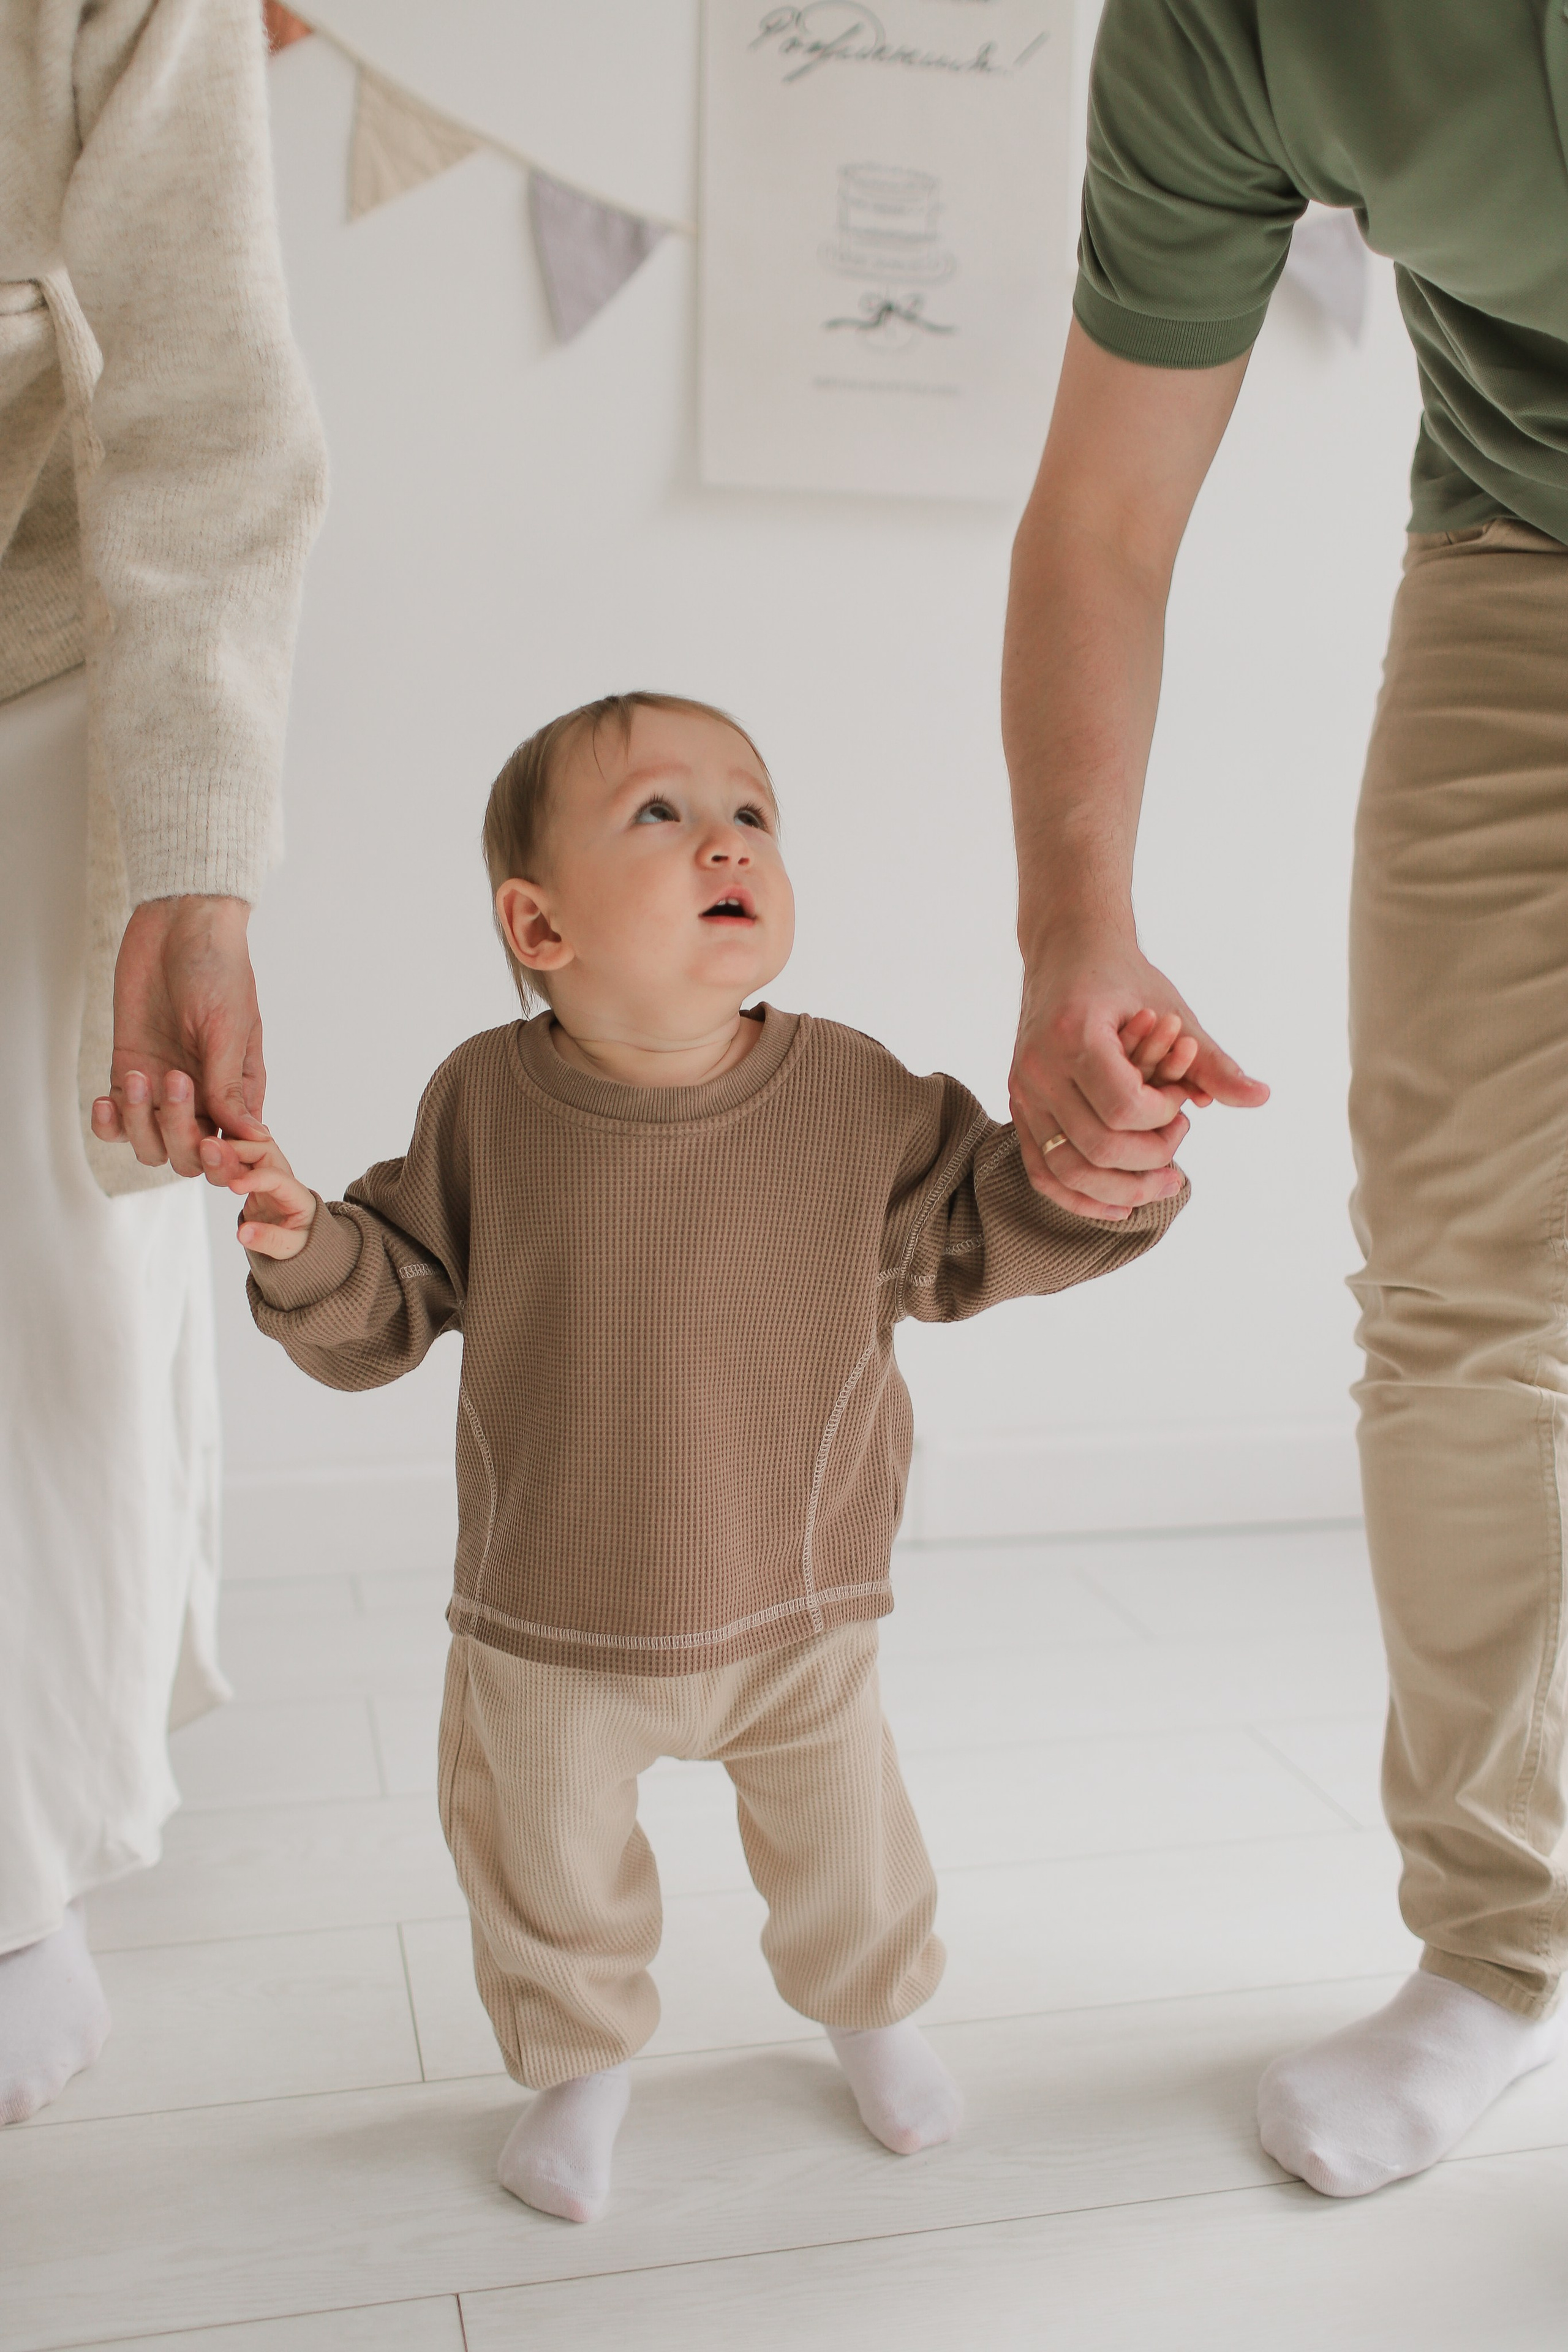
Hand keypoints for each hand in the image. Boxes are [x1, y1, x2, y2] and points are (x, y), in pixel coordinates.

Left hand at [90, 896, 265, 1175]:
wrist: (178, 925)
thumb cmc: (218, 968)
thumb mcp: (229, 1028)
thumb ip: (229, 1086)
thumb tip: (248, 1137)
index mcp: (240, 1090)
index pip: (234, 1148)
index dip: (221, 1158)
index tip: (209, 1141)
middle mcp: (204, 1096)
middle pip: (189, 1154)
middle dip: (178, 1132)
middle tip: (174, 1080)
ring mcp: (165, 1087)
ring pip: (151, 1143)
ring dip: (142, 1123)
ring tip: (141, 1077)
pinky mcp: (129, 1071)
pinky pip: (117, 1119)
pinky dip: (110, 1123)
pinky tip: (107, 1101)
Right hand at [198, 1131, 315, 1260]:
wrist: (295, 1241)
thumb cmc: (298, 1242)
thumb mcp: (289, 1248)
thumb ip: (268, 1240)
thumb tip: (243, 1233)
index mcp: (297, 1194)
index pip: (276, 1177)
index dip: (254, 1178)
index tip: (232, 1187)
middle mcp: (283, 1177)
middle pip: (264, 1149)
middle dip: (238, 1148)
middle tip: (212, 1153)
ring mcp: (266, 1174)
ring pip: (249, 1147)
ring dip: (230, 1146)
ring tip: (207, 1151)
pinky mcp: (251, 1176)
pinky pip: (238, 1157)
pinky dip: (224, 1153)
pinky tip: (209, 1155)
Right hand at [1011, 931, 1267, 1221]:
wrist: (1066, 951)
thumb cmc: (1124, 978)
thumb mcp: (1173, 1010)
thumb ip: (1211, 1060)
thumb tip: (1262, 1097)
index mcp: (1076, 1034)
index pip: (1124, 1109)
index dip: (1163, 1119)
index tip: (1181, 1102)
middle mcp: (1040, 1066)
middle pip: (1096, 1147)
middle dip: (1149, 1162)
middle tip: (1180, 1154)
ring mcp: (1023, 1090)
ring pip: (1065, 1169)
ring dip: (1118, 1191)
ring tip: (1161, 1186)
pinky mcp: (1018, 1105)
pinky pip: (1041, 1169)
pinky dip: (1077, 1197)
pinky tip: (1117, 1205)